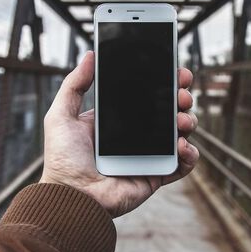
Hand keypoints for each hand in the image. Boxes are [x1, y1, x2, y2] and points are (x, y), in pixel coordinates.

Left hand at [40, 51, 198, 216]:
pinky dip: (190, 154)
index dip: (163, 82)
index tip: (176, 71)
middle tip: (182, 93)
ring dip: (188, 122)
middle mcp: (135, 135)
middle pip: (167, 111)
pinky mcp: (156, 176)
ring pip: (179, 134)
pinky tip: (183, 146)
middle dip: (180, 98)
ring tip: (181, 120)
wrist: (72, 196)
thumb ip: (74, 84)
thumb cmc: (62, 159)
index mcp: (116, 119)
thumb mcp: (61, 114)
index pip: (145, 95)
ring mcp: (147, 156)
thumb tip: (90, 55)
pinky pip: (182, 164)